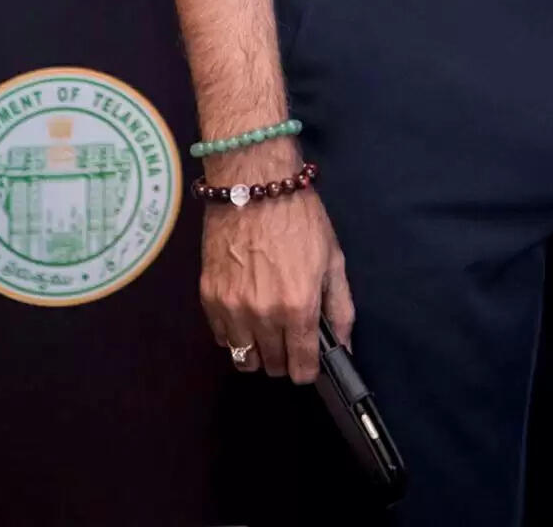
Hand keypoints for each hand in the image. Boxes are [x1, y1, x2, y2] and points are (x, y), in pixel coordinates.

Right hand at [200, 181, 354, 382]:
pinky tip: (246, 310)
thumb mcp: (332, 258)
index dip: (308, 369)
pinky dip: (234, 333)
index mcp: (299, 307)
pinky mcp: (209, 298)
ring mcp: (232, 309)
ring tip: (266, 326)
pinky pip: (221, 338)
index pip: (301, 368)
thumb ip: (340, 307)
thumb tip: (344, 346)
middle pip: (272, 367)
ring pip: (244, 359)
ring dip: (258, 350)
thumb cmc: (299, 217)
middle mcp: (263, 315)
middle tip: (290, 336)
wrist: (253, 183)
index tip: (309, 360)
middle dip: (285, 358)